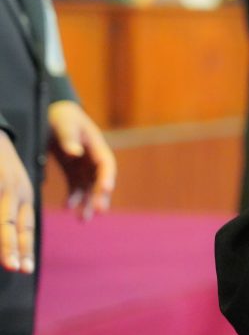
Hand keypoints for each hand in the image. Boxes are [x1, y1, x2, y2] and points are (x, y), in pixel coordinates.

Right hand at [0, 132, 34, 273]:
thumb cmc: (1, 166)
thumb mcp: (9, 187)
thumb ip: (10, 212)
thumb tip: (8, 236)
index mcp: (23, 195)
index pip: (25, 226)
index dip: (24, 247)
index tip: (24, 269)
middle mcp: (15, 190)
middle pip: (12, 223)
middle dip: (13, 247)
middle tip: (16, 268)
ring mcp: (2, 184)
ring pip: (1, 217)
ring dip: (2, 239)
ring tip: (5, 260)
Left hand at [48, 101, 115, 219]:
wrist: (55, 115)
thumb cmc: (63, 117)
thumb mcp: (65, 124)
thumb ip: (69, 138)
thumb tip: (75, 153)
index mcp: (97, 146)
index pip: (106, 164)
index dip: (107, 177)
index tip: (107, 189)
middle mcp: (93, 159)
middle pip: (100, 180)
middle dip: (100, 196)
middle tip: (99, 211)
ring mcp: (83, 166)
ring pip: (89, 188)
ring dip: (88, 203)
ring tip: (84, 219)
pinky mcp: (72, 171)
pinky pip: (75, 187)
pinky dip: (73, 198)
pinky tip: (68, 207)